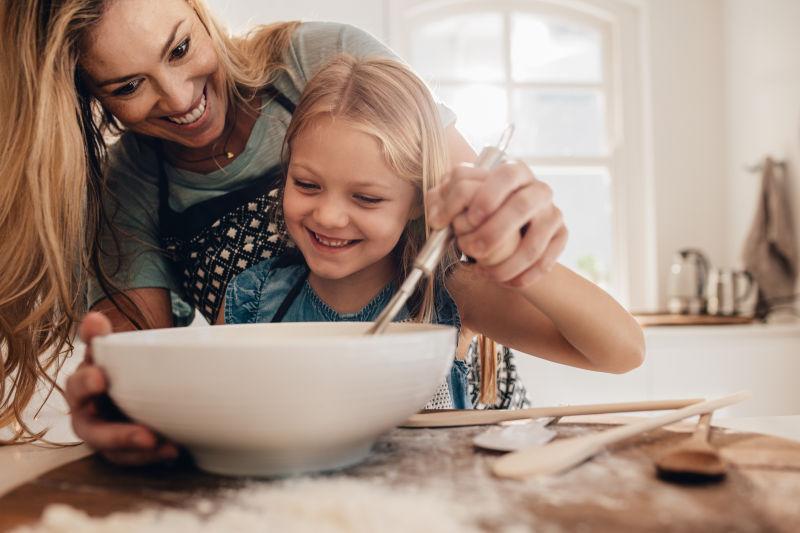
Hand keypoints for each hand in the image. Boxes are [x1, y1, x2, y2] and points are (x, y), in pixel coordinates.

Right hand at [66, 312, 179, 464]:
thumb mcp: (115, 349)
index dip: (87, 382)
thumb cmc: (122, 366)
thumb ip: (103, 338)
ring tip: (160, 443)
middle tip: (144, 434)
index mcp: (84, 385)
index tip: (102, 378)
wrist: (136, 382)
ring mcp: (102, 435)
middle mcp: (88, 413)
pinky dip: (150, 456)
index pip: (79, 385)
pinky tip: (173, 449)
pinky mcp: (120, 450)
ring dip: (135, 448)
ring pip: (112, 449)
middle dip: (116, 433)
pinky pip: (131, 459)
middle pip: (91, 429)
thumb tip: (93, 318)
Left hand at [426, 161, 566, 286]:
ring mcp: (552, 212)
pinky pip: (547, 259)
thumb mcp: (457, 202)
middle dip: (494, 232)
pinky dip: (525, 275)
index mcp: (513, 172)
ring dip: (507, 262)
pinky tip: (507, 282)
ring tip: (484, 273)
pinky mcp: (561, 235)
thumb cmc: (477, 213)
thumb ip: (443, 203)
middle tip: (472, 250)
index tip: (466, 219)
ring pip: (535, 239)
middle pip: (522, 205)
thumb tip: (437, 218)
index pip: (504, 176)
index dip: (486, 196)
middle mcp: (537, 189)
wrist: (509, 233)